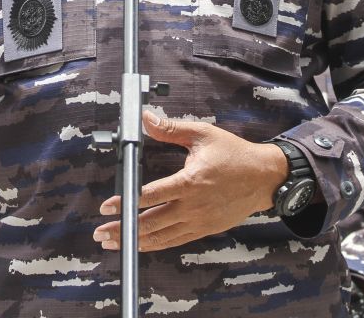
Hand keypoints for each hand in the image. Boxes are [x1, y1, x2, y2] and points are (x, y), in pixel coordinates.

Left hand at [92, 111, 288, 251]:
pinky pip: (175, 241)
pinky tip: (140, 245)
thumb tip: (145, 118)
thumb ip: (172, 129)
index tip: (107, 207)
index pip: (151, 196)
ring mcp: (199, 222)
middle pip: (151, 223)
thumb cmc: (234, 155)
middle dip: (123, 229)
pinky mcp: (205, 230)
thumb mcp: (203, 135)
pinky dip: (156, 245)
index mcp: (190, 182)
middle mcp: (193, 206)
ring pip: (161, 237)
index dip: (126, 202)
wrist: (263, 178)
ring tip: (112, 243)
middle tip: (100, 232)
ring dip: (135, 241)